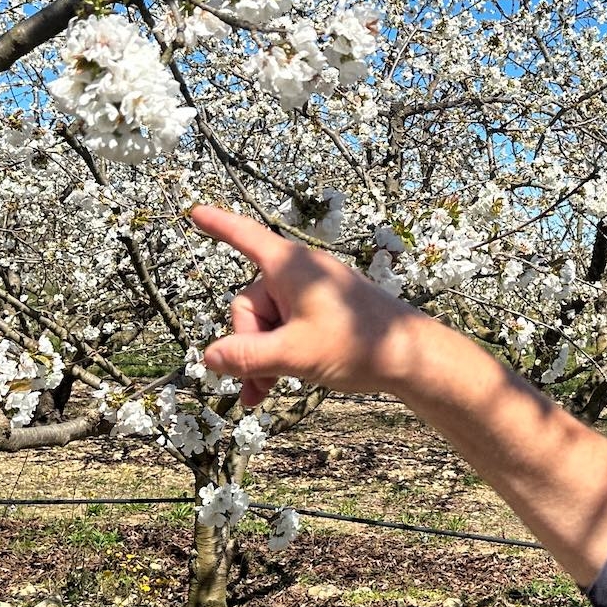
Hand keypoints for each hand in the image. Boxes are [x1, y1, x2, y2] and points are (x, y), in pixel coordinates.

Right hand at [190, 205, 432, 406]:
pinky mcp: (322, 314)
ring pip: (266, 325)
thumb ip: (247, 356)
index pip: (245, 238)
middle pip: (250, 305)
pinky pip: (285, 330)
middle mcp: (299, 275)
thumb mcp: (293, 354)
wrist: (411, 358)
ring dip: (261, 359)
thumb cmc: (356, 345)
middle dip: (249, 344)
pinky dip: (277, 356)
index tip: (195, 212)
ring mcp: (311, 295)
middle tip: (263, 379)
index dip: (218, 225)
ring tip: (264, 394)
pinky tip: (272, 387)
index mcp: (290, 268)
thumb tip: (210, 357)